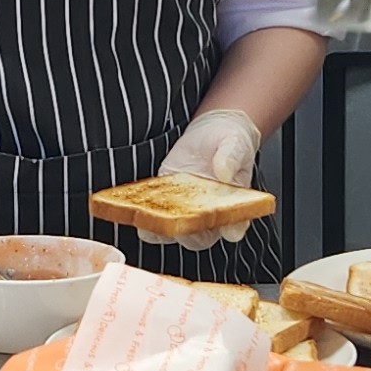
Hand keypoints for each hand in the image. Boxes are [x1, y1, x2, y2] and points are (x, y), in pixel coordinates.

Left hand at [152, 108, 264, 250]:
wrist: (212, 134)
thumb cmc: (231, 142)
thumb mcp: (235, 143)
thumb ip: (231, 157)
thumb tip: (223, 171)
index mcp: (233, 207)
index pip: (235, 226)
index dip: (233, 230)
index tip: (229, 231)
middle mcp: (209, 215)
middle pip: (199, 237)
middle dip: (188, 235)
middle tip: (179, 224)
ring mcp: (186, 209)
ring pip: (173, 230)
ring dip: (160, 229)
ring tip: (150, 220)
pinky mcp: (166, 199)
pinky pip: (153, 214)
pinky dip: (143, 213)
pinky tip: (135, 204)